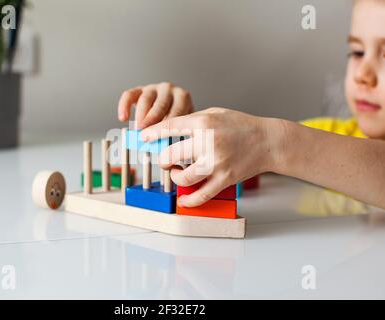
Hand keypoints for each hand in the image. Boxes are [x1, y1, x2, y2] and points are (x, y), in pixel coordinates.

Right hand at [118, 82, 193, 129]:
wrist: (168, 106)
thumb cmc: (176, 120)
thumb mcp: (180, 124)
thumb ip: (175, 133)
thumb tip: (167, 148)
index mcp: (182, 97)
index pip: (177, 110)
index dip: (169, 124)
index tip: (162, 136)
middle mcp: (168, 89)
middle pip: (160, 104)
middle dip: (152, 119)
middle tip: (146, 132)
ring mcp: (153, 88)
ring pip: (145, 99)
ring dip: (140, 116)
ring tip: (137, 129)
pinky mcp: (138, 89)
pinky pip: (129, 95)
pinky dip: (124, 106)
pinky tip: (123, 118)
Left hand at [140, 108, 284, 206]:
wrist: (268, 141)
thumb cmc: (242, 125)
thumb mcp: (215, 113)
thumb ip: (193, 121)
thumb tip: (169, 131)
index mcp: (204, 123)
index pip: (170, 127)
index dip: (152, 134)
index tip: (143, 138)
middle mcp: (208, 143)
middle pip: (171, 155)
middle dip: (162, 159)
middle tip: (163, 160)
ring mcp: (216, 163)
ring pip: (183, 178)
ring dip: (174, 177)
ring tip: (176, 172)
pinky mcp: (224, 179)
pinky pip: (201, 195)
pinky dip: (189, 199)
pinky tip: (183, 197)